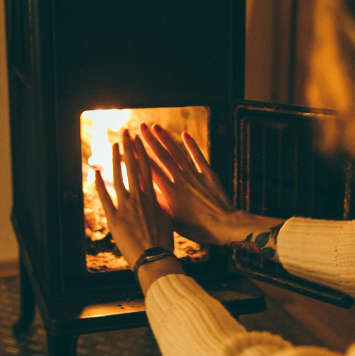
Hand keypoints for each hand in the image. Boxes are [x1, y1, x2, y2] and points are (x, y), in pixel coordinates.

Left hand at [95, 130, 175, 271]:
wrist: (154, 258)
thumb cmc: (163, 243)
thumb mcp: (167, 220)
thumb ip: (159, 206)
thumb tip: (156, 198)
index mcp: (153, 198)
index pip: (147, 169)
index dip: (143, 153)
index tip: (140, 140)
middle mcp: (139, 199)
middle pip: (133, 167)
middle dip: (129, 148)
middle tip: (126, 133)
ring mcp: (125, 207)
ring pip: (119, 178)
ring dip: (115, 160)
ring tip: (113, 146)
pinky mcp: (114, 219)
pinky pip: (104, 197)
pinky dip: (99, 184)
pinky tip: (94, 171)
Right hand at [139, 123, 241, 244]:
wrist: (224, 226)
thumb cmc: (197, 229)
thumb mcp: (173, 221)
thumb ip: (160, 206)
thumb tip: (148, 194)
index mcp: (169, 193)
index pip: (150, 170)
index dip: (139, 156)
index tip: (130, 145)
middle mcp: (180, 180)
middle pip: (162, 156)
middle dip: (149, 140)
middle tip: (139, 127)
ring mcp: (195, 175)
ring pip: (177, 153)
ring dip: (166, 138)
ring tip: (156, 126)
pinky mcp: (208, 174)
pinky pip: (198, 156)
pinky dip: (191, 145)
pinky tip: (185, 133)